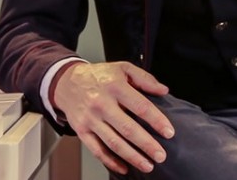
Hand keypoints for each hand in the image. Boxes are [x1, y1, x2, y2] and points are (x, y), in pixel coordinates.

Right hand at [52, 61, 174, 174]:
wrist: (67, 82)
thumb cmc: (100, 76)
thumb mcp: (123, 68)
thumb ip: (144, 78)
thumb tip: (163, 90)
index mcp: (115, 86)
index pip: (140, 106)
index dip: (156, 120)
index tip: (169, 132)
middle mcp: (101, 103)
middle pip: (127, 128)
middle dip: (146, 145)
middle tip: (161, 155)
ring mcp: (90, 119)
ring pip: (113, 142)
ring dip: (132, 157)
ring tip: (148, 165)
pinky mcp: (81, 130)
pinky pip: (97, 150)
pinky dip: (111, 161)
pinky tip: (124, 168)